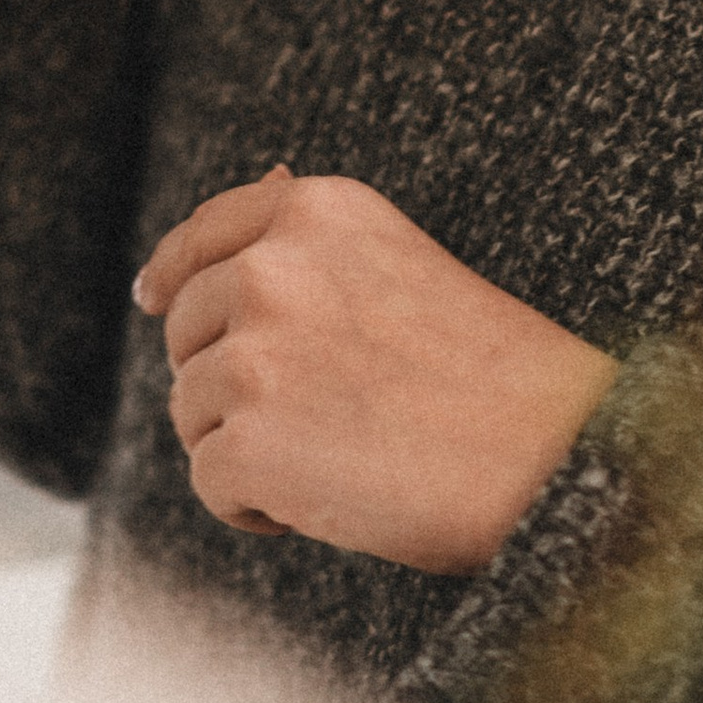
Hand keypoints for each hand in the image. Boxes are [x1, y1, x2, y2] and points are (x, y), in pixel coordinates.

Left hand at [133, 170, 616, 574]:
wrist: (549, 461)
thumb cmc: (494, 378)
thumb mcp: (401, 266)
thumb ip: (316, 245)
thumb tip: (256, 194)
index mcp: (320, 211)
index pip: (209, 230)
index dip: (175, 270)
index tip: (153, 297)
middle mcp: (272, 266)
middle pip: (188, 329)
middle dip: (231, 381)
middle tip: (324, 419)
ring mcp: (254, 353)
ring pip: (194, 411)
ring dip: (249, 448)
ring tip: (342, 459)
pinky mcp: (247, 439)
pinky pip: (210, 481)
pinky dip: (254, 509)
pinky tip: (325, 503)